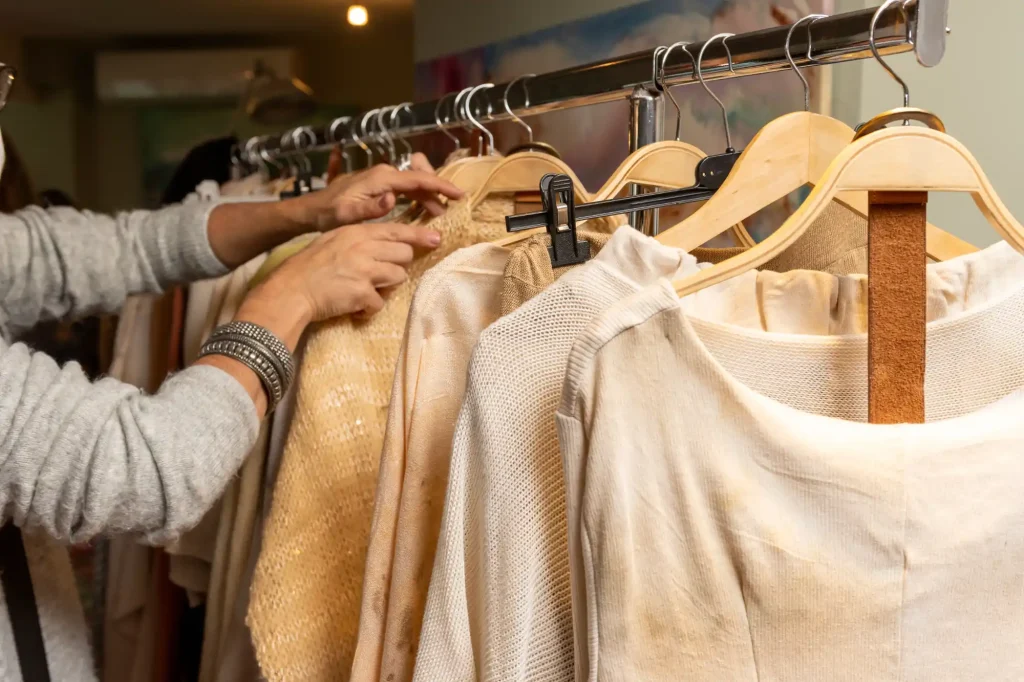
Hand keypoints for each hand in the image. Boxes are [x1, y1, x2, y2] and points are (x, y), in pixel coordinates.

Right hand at [246, 221, 441, 328]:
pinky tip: (353, 307)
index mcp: (356, 232)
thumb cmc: (307, 267)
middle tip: (378, 276)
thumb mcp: (333, 241)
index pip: (397, 230)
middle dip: (396, 266)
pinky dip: (368, 309)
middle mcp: (363, 247)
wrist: (290, 291)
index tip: (436, 238)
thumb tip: (384, 245)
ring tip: (363, 292)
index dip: (419, 235)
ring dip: (385, 288)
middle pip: (404, 254)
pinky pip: (380, 303)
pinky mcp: (362, 293)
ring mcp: (364, 270)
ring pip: (398, 278)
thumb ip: (358, 240)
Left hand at [306, 154, 463, 230]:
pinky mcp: (379, 184)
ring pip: (413, 183)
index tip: (459, 194)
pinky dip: (418, 196)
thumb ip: (371, 208)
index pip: (417, 179)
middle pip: (419, 178)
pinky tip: (424, 208)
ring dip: (429, 195)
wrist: (312, 209)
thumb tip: (393, 199)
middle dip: (438, 191)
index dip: (440, 186)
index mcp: (380, 178)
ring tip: (441, 211)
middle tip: (454, 206)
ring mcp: (381, 177)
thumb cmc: (328, 214)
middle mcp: (383, 173)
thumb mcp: (347, 215)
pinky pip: (405, 187)